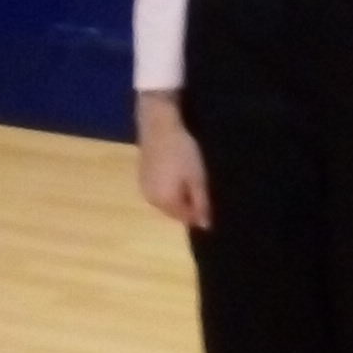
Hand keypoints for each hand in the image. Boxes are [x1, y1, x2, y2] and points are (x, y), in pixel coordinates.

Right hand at [136, 94, 209, 228]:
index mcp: (165, 203)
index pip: (186, 218)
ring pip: (166, 202)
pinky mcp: (142, 177)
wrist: (159, 126)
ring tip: (191, 179)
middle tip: (202, 188)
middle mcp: (151, 200)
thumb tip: (205, 226)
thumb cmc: (183, 152)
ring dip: (179, 197)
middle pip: (175, 212)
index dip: (201, 212)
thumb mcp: (198, 178)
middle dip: (189, 205)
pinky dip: (169, 188)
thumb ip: (201, 203)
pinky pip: (159, 191)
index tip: (210, 198)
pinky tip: (177, 173)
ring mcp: (144, 189)